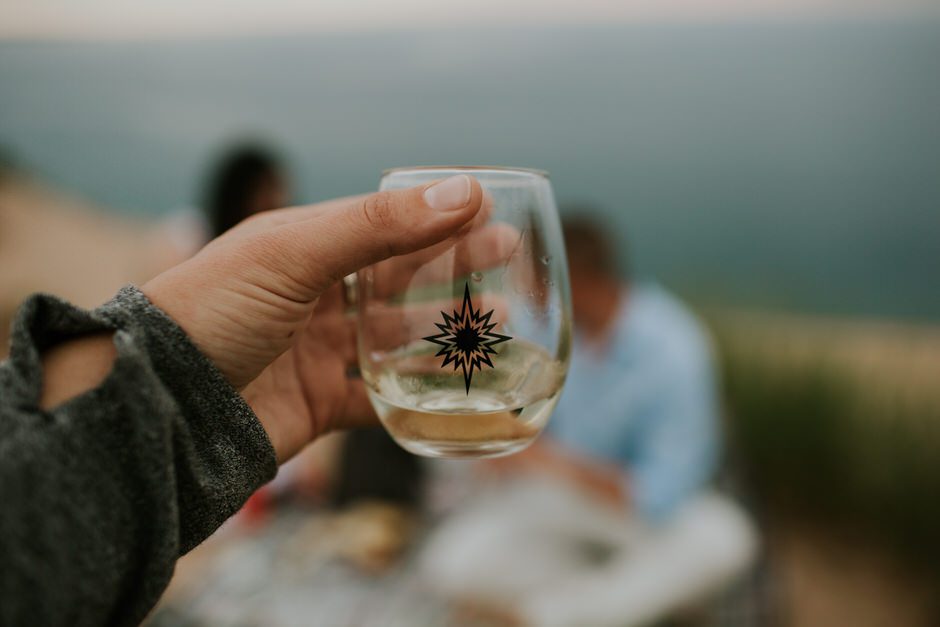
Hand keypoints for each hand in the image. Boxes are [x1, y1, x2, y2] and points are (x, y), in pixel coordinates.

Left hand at [143, 175, 487, 460]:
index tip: (488, 209)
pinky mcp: (319, 405)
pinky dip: (417, 399)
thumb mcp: (293, 253)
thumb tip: (461, 190)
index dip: (436, 216)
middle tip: (507, 258)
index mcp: (303, 249)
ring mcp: (318, 353)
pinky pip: (379, 402)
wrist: (159, 404)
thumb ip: (378, 224)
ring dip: (446, 332)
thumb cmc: (213, 310)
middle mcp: (314, 298)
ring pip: (398, 339)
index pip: (384, 224)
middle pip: (400, 279)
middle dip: (453, 268)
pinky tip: (458, 391)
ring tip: (498, 324)